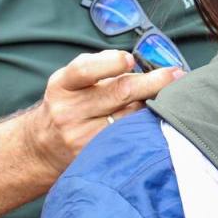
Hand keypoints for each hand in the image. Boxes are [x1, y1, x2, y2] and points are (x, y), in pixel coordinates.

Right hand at [23, 50, 183, 176]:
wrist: (42, 148)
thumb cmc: (67, 103)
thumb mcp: (70, 81)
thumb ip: (98, 66)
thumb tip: (134, 62)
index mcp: (62, 86)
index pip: (85, 70)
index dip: (110, 63)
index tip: (131, 59)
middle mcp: (70, 112)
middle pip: (118, 94)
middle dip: (152, 82)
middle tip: (175, 74)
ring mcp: (82, 138)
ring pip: (129, 117)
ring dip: (153, 104)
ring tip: (170, 95)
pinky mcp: (95, 158)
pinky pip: (129, 138)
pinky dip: (145, 126)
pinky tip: (158, 120)